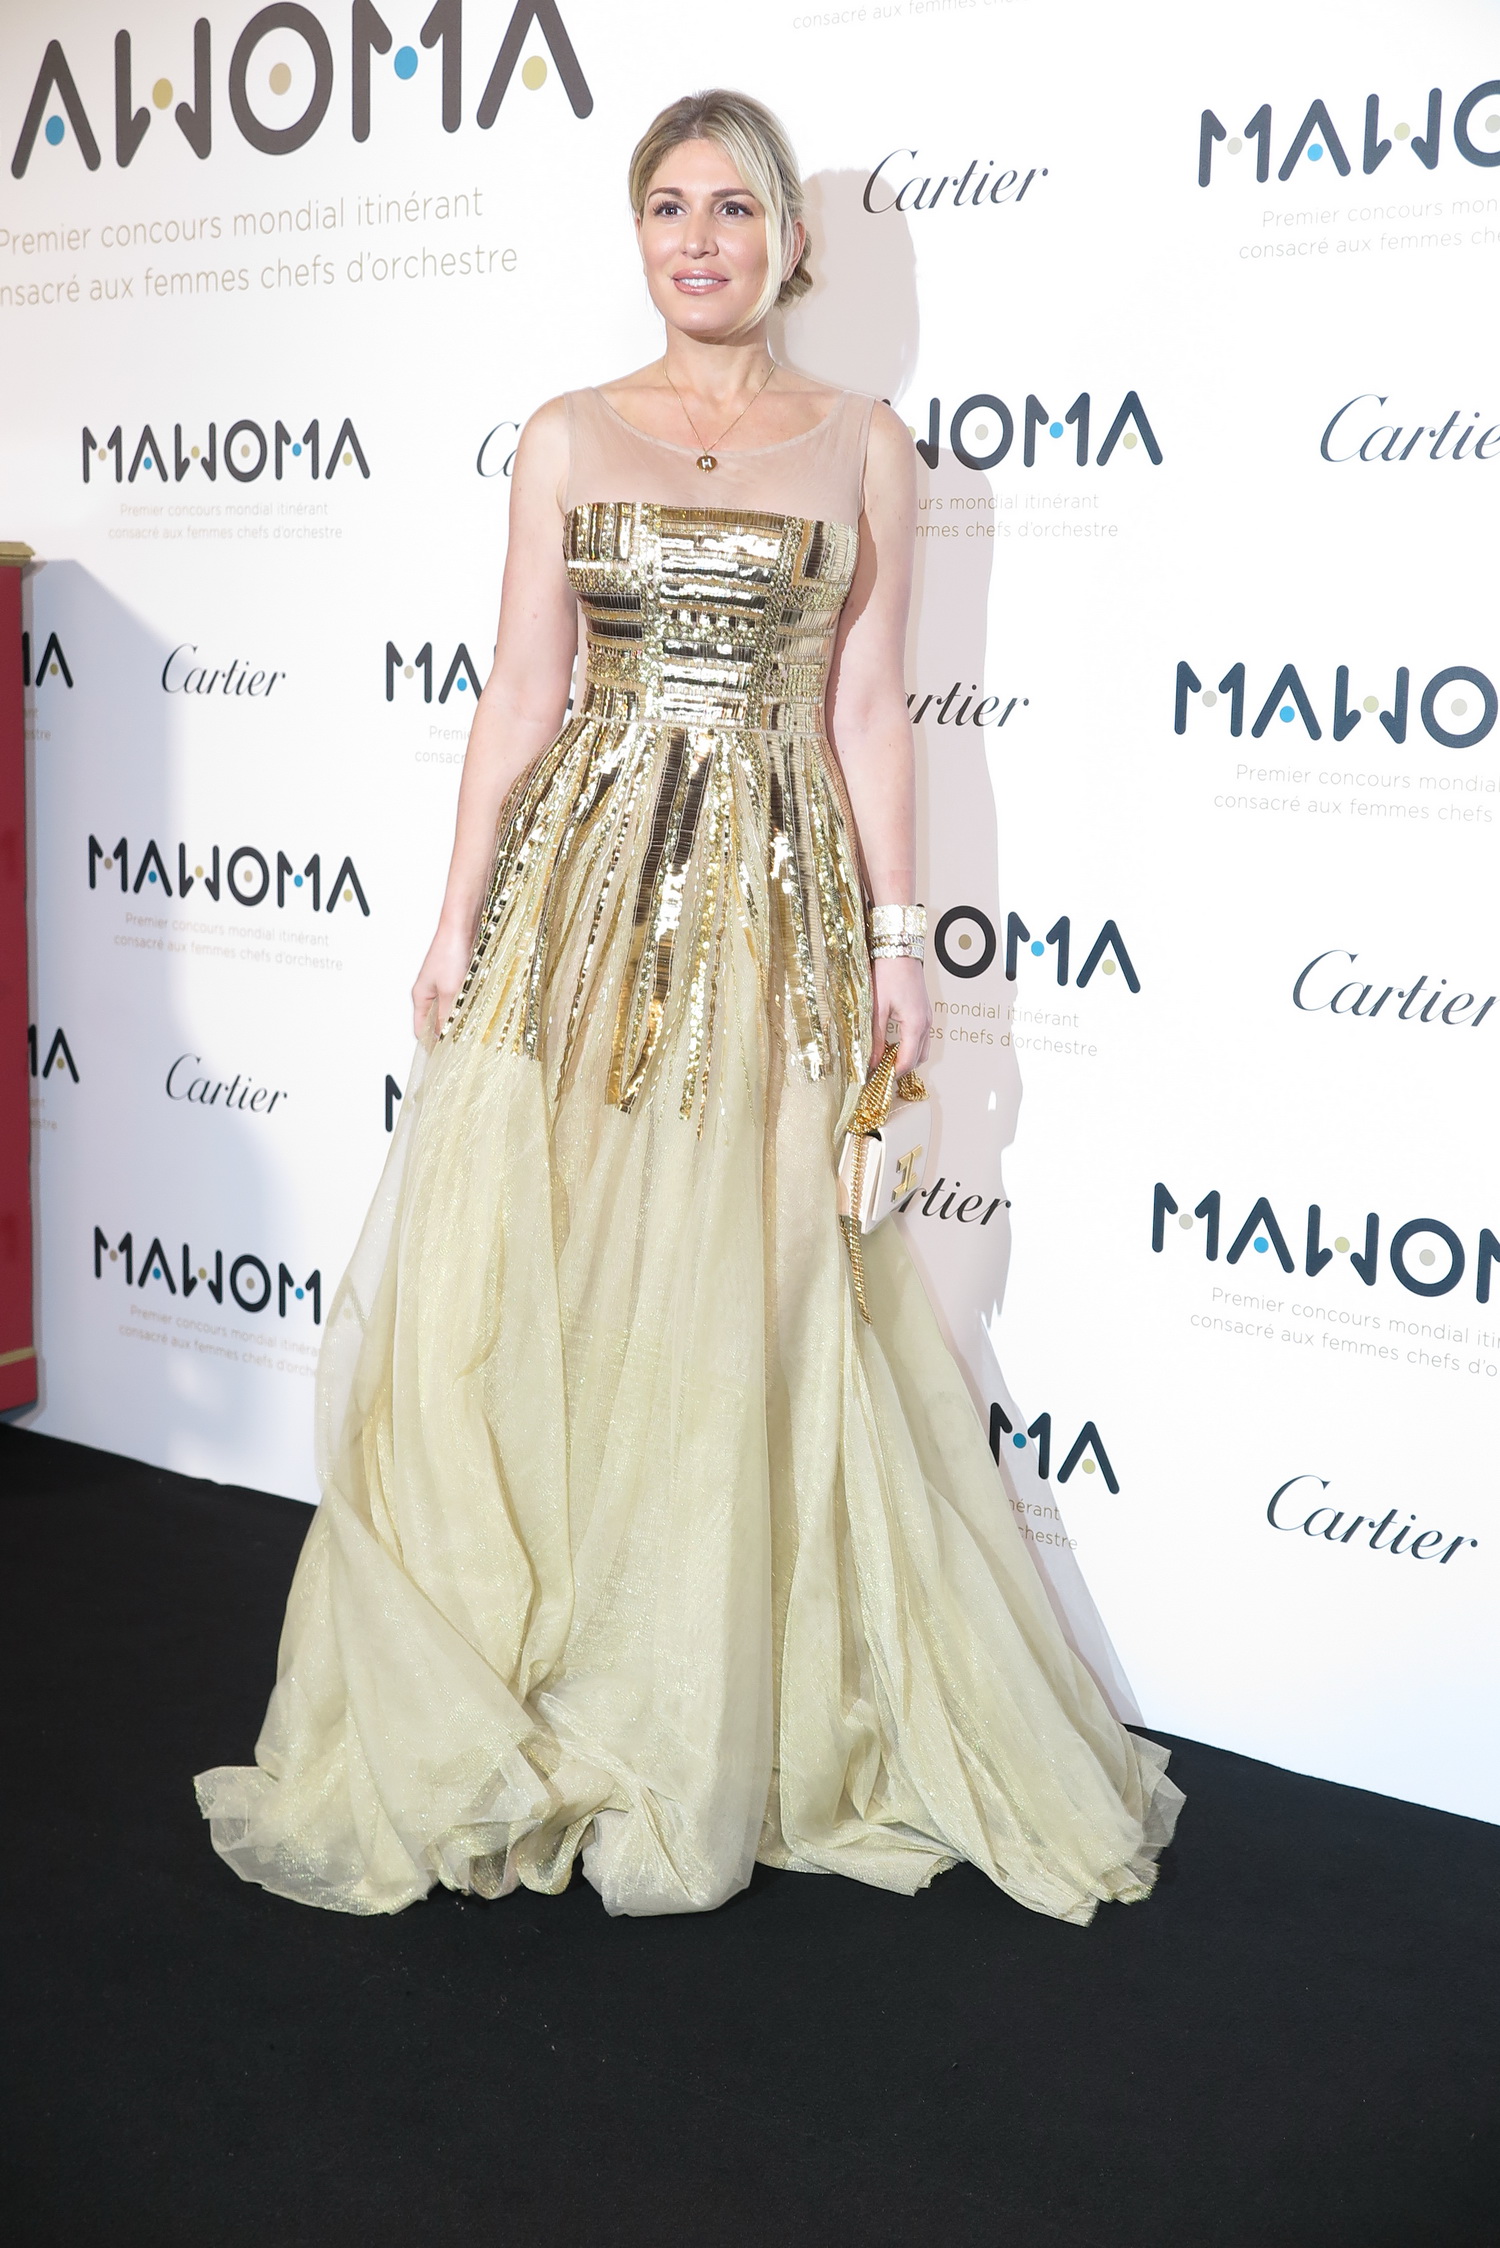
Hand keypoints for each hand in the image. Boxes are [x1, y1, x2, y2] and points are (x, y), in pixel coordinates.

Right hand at [411, 919, 474, 1039]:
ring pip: (451, 1011)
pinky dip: (468, 1007)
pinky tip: (479, 1012)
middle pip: (436, 1021)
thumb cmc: (450, 951)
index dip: (430, 1045)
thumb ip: (446, 1016)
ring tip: (472, 1033)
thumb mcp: (450, 991)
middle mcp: (430, 991)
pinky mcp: (458, 977)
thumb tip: (443, 1038)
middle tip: (462, 1047)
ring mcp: (444, 984)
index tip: (443, 1058)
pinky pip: (462, 999)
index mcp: (421, 996)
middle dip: (448, 1034)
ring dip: (460, 1020)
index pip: (420, 1029)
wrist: (462, 925)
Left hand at [872, 953, 931, 1075]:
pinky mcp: (924, 1011)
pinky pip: (921, 1037)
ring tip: (884, 1059)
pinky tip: (892, 1043)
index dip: (891, 1074)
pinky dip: (909, 1046)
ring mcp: (927, 1017)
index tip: (875, 1080)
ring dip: (906, 1057)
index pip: (906, 1062)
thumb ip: (876, 1037)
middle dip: (900, 1069)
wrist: (899, 949)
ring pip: (922, 1049)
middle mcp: (925, 1023)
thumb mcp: (877, 1008)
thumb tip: (872, 1061)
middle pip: (917, 1059)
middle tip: (878, 1072)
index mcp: (915, 1024)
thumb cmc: (888, 973)